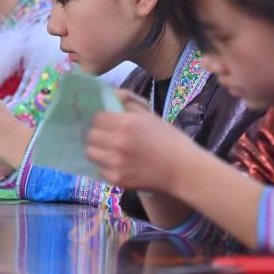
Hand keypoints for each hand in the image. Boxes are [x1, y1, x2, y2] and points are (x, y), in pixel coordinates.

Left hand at [85, 90, 203, 191]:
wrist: (183, 170)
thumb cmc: (170, 140)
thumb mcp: (151, 115)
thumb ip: (129, 102)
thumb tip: (111, 93)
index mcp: (126, 123)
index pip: (97, 118)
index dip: (102, 120)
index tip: (108, 123)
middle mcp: (117, 142)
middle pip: (91, 136)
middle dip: (99, 135)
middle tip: (109, 138)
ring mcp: (115, 162)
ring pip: (91, 153)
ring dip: (99, 151)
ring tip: (111, 151)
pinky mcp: (117, 179)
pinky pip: (100, 169)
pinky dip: (106, 166)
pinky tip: (120, 164)